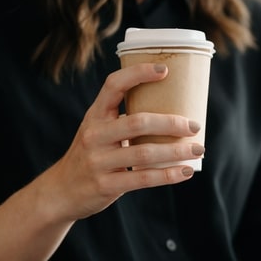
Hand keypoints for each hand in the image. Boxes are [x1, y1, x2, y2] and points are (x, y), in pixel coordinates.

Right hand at [40, 63, 204, 220]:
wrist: (62, 191)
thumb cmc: (92, 155)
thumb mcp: (98, 131)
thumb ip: (124, 120)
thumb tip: (174, 109)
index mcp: (95, 115)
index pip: (113, 85)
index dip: (138, 74)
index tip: (165, 70)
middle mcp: (94, 135)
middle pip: (138, 122)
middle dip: (171, 122)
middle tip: (195, 125)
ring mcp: (98, 161)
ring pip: (144, 153)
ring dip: (176, 151)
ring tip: (199, 149)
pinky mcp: (105, 185)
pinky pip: (142, 179)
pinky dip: (168, 175)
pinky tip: (186, 171)